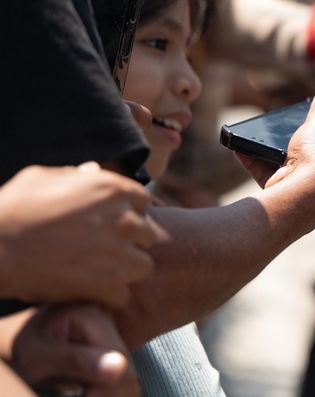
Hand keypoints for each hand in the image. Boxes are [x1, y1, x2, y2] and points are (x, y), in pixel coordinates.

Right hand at [0, 163, 154, 307]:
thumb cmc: (13, 208)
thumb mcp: (45, 177)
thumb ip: (76, 175)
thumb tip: (91, 172)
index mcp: (115, 189)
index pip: (142, 202)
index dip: (125, 213)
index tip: (106, 224)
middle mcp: (125, 219)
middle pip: (146, 234)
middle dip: (128, 242)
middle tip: (102, 251)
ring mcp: (120, 253)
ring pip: (143, 265)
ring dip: (124, 271)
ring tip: (98, 273)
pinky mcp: (108, 284)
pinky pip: (123, 295)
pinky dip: (106, 297)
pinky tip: (86, 292)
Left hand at [9, 304, 138, 396]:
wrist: (13, 342)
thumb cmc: (19, 348)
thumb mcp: (38, 357)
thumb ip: (76, 360)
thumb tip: (118, 369)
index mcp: (91, 314)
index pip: (119, 357)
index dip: (107, 387)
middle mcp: (108, 318)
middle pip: (127, 367)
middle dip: (108, 391)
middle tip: (81, 396)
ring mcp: (111, 331)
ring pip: (126, 374)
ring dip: (108, 391)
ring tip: (82, 391)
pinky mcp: (109, 345)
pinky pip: (119, 376)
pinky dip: (106, 390)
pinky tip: (87, 390)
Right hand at [236, 83, 314, 218]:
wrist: (301, 194)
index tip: (314, 120)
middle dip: (297, 141)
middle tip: (285, 127)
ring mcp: (313, 189)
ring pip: (290, 164)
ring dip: (273, 151)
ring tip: (261, 135)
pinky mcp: (290, 197)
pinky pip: (272, 175)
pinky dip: (256, 162)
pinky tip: (241, 148)